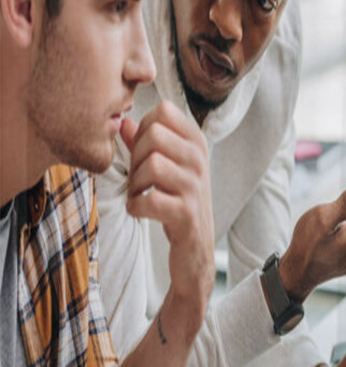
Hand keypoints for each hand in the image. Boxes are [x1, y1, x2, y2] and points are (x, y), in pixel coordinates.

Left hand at [121, 102, 215, 338]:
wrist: (194, 254)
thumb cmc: (176, 205)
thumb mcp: (163, 169)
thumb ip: (142, 143)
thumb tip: (123, 121)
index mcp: (197, 143)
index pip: (163, 112)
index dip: (142, 129)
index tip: (144, 153)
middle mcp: (201, 161)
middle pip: (154, 134)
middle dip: (135, 157)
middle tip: (138, 180)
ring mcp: (196, 187)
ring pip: (152, 164)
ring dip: (135, 183)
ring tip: (139, 196)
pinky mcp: (186, 214)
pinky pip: (149, 198)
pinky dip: (135, 207)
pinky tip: (141, 212)